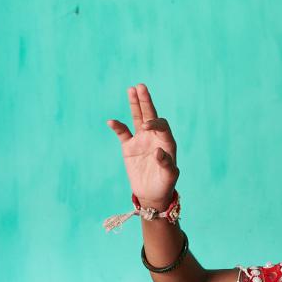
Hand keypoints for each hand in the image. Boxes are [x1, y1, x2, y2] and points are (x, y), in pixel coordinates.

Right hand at [106, 84, 178, 207]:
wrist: (151, 195)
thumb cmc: (165, 185)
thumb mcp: (169, 176)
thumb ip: (166, 164)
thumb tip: (158, 152)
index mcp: (166, 142)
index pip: (161, 125)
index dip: (154, 123)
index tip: (145, 127)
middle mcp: (154, 137)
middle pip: (150, 115)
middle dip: (146, 101)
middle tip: (141, 87)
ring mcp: (141, 141)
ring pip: (138, 118)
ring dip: (135, 105)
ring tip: (131, 89)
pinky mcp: (129, 147)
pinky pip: (122, 134)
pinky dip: (117, 127)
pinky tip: (111, 121)